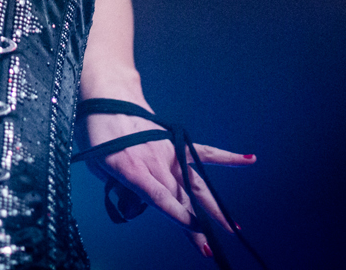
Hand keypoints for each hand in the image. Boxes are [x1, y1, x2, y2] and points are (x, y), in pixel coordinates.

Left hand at [83, 113, 255, 259]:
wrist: (107, 96)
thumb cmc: (96, 130)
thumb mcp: (96, 163)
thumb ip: (116, 185)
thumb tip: (135, 201)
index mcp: (132, 169)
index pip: (159, 198)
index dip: (177, 216)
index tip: (195, 232)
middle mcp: (156, 162)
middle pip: (181, 199)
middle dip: (196, 227)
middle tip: (210, 250)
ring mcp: (169, 153)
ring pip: (196, 185)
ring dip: (214, 208)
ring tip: (233, 228)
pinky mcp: (176, 143)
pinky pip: (205, 152)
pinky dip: (228, 158)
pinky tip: (249, 160)